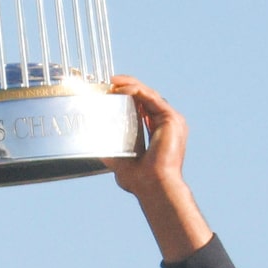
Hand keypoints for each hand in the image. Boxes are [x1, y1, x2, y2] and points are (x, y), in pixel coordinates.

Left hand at [109, 76, 189, 205]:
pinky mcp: (171, 119)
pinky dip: (136, 89)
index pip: (145, 109)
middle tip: (109, 84)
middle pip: (147, 98)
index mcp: (160, 134)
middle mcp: (169, 126)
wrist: (153, 185)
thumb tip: (95, 144)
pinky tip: (121, 88)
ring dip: (130, 85)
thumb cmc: (140, 180)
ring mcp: (172, 121)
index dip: (128, 98)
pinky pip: (151, 97)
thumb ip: (111, 149)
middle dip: (128, 88)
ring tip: (113, 82)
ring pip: (149, 94)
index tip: (111, 94)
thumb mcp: (120, 159)